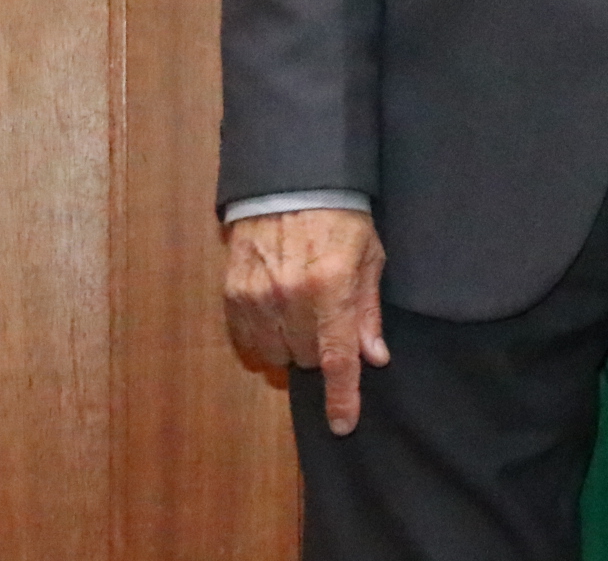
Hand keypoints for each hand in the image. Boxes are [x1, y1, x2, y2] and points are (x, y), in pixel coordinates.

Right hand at [223, 207, 388, 434]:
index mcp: (331, 289)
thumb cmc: (340, 218)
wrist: (290, 183)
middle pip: (306, 359)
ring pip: (275, 355)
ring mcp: (257, 298)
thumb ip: (368, 311)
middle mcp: (291, 299)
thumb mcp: (369, 257)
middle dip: (320, 349)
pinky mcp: (232, 294)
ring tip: (301, 311)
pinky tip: (275, 312)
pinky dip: (264, 337)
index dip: (342, 397)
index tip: (343, 424)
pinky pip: (247, 340)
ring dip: (291, 344)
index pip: (337, 359)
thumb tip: (374, 358)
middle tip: (327, 318)